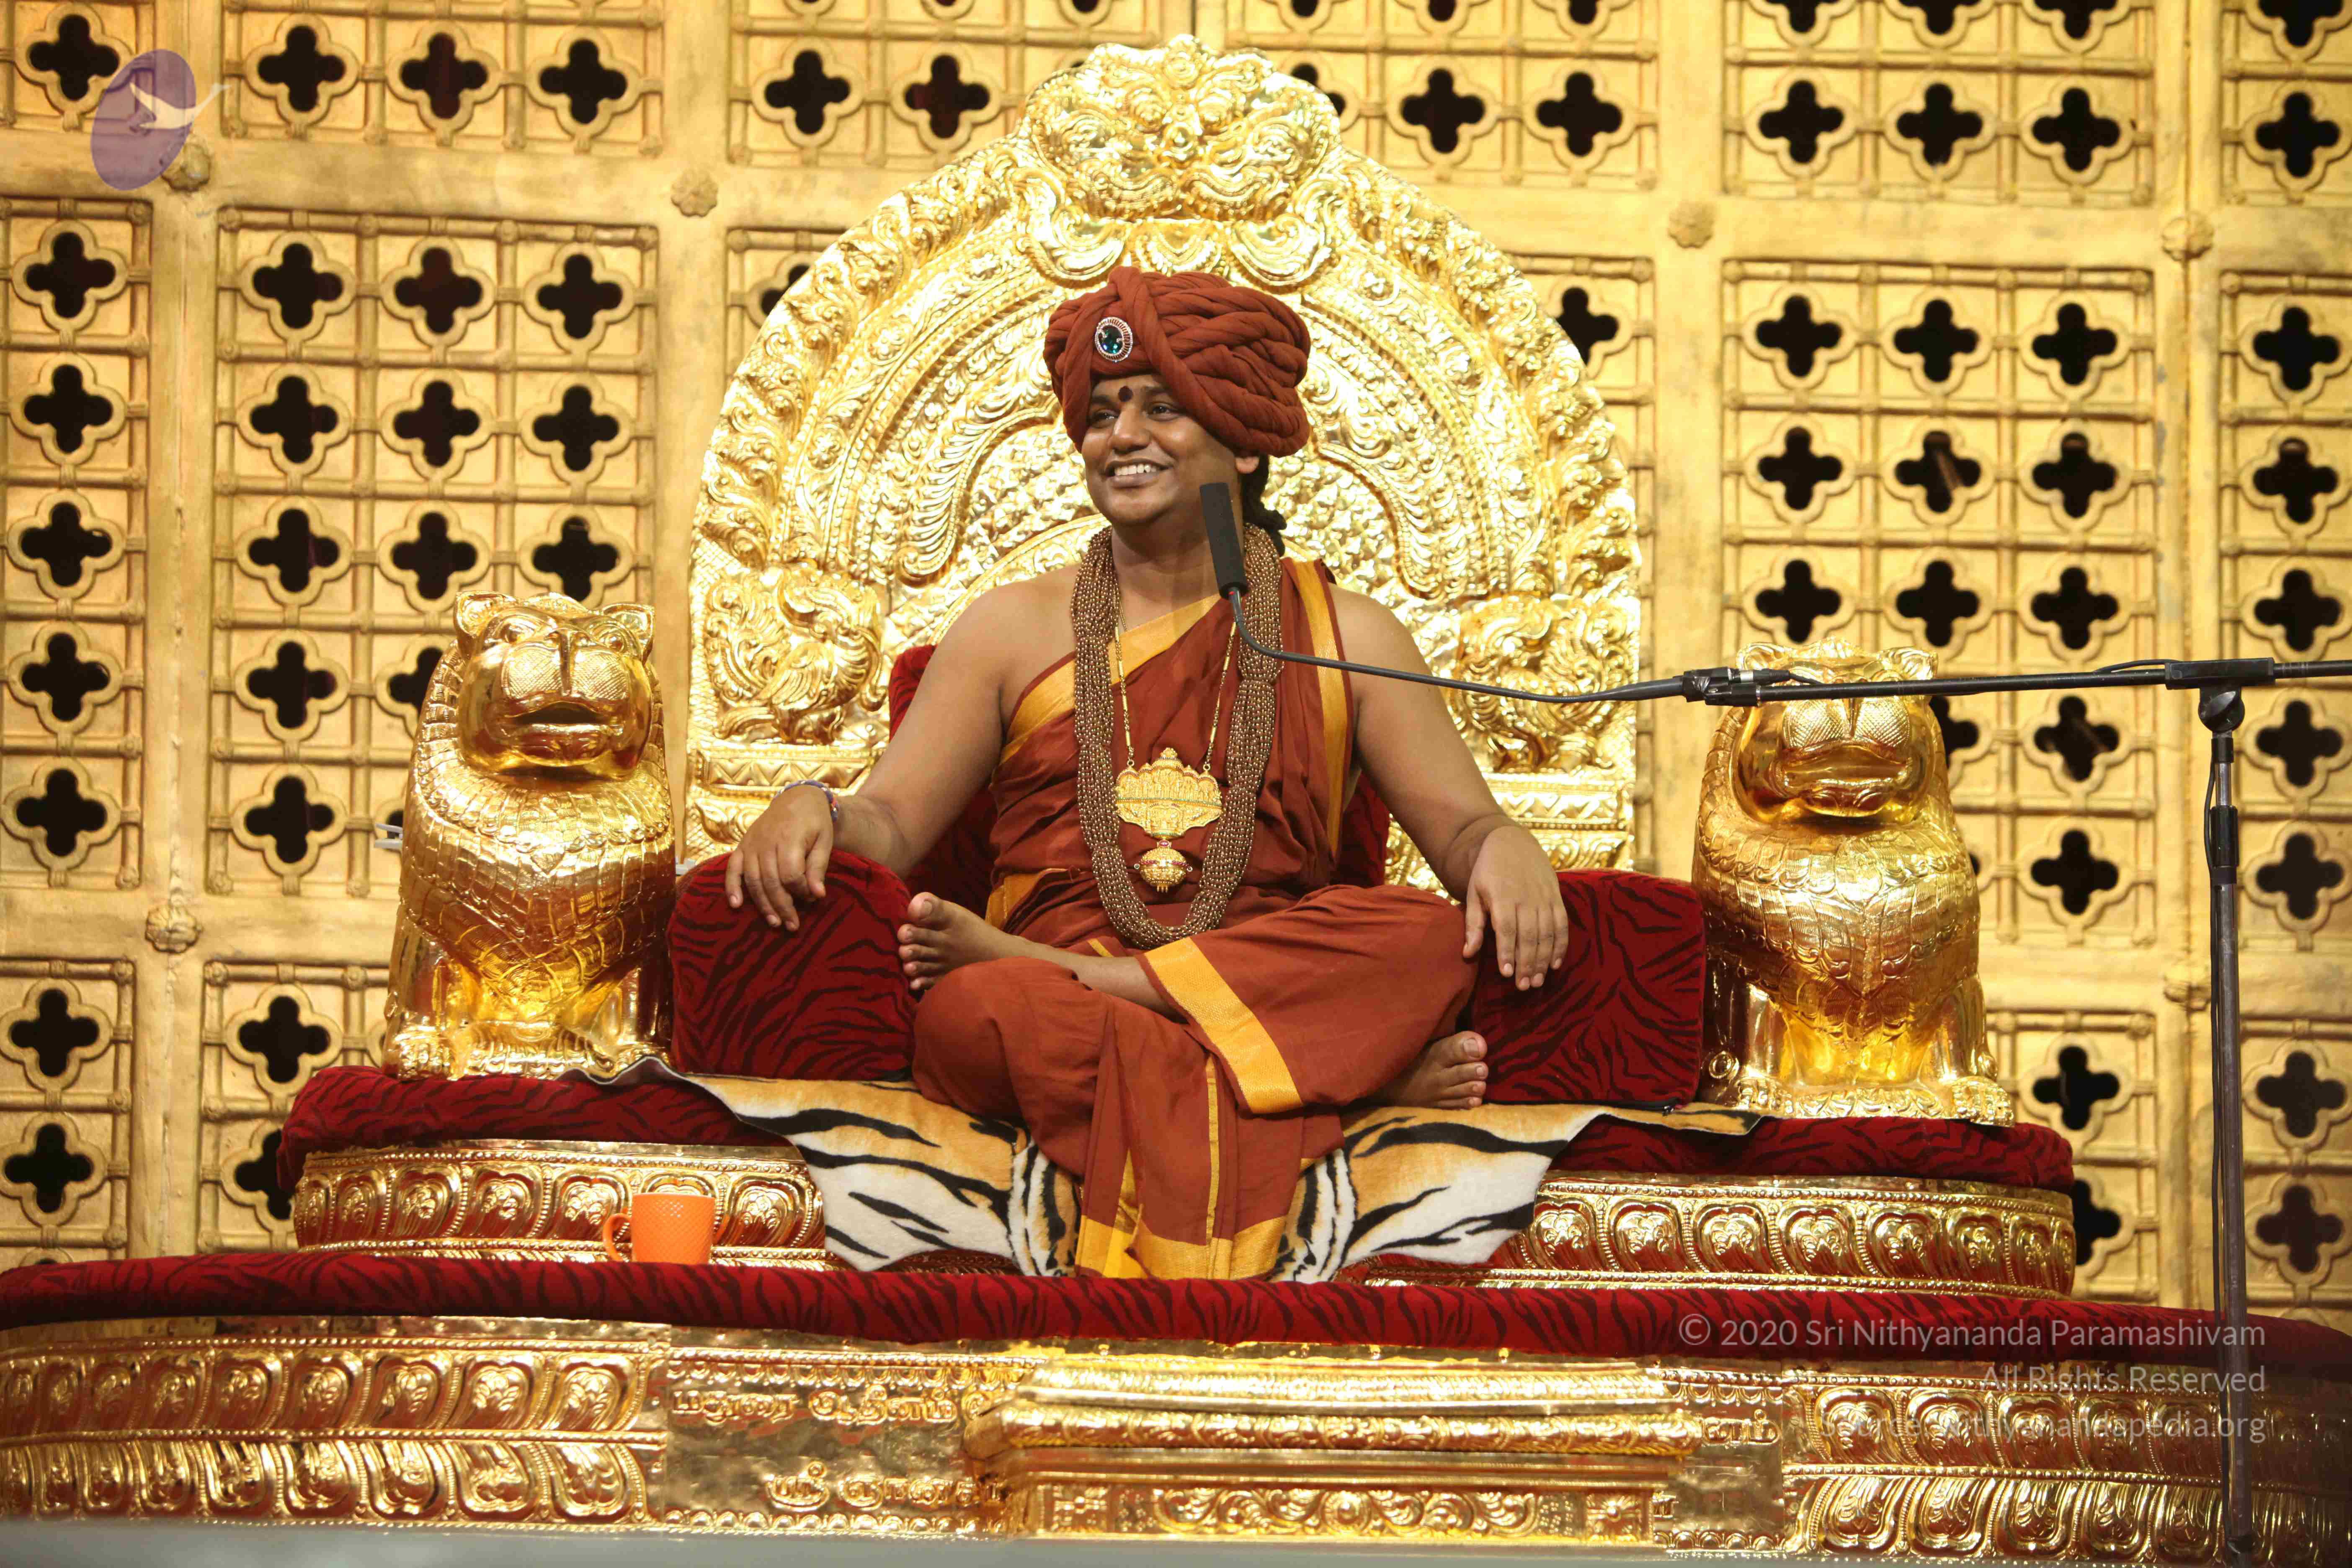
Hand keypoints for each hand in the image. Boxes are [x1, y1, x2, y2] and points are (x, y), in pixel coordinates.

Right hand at [725, 786, 833, 931]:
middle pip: (771, 881)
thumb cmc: (814, 822)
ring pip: (753, 880)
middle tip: (792, 925)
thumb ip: (819, 867)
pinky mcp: (743, 845)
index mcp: (789, 838)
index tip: (812, 897)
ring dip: (762, 904)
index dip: (801, 891)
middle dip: (782, 906)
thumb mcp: (824, 840)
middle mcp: (766, 841)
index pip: (790, 874)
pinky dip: (732, 886)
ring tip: (774, 922)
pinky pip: (733, 868)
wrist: (797, 798)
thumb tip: (818, 895)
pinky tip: (735, 904)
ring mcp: (752, 843)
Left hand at [1460, 826, 1567, 988]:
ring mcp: (1544, 897)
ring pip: (1547, 934)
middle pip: (1530, 936)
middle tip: (1523, 986)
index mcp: (1503, 897)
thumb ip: (1473, 924)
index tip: (1507, 974)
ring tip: (1537, 982)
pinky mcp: (1556, 896)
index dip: (1508, 953)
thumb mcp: (1473, 893)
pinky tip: (1555, 964)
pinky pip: (1562, 924)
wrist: (1511, 841)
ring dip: (1543, 960)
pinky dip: (1560, 945)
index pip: (1507, 929)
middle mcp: (1526, 898)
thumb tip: (1467, 954)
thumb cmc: (1487, 871)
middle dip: (1527, 963)